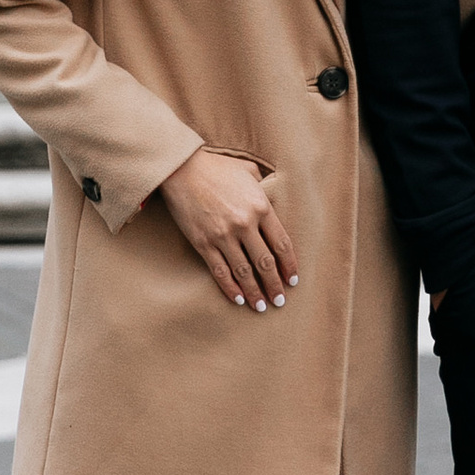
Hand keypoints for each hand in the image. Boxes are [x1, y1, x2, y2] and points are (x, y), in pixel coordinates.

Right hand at [158, 147, 298, 308]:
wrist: (182, 170)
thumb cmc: (217, 168)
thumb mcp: (248, 171)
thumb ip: (264, 186)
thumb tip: (274, 194)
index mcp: (261, 206)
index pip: (281, 244)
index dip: (289, 265)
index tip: (292, 280)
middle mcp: (245, 224)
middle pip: (265, 263)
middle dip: (275, 285)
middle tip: (280, 301)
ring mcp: (223, 235)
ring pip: (244, 272)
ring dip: (255, 292)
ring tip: (261, 306)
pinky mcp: (204, 243)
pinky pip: (220, 271)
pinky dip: (230, 288)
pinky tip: (238, 299)